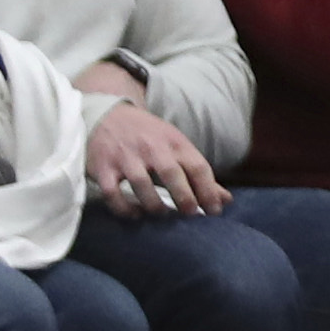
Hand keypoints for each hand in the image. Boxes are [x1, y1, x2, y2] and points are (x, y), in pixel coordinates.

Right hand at [83, 95, 231, 217]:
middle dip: (184, 197)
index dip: (208, 190)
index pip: (197, 166)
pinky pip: (113, 193)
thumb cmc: (149, 136)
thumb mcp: (176, 146)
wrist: (109, 115)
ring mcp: (126, 157)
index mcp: (175, 142)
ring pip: (141, 184)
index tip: (214, 211)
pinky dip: (124, 208)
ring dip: (154, 204)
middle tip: (190, 215)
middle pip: (171, 173)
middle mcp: (151, 148)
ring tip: (162, 214)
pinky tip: (135, 214)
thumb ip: (198, 173)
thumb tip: (226, 200)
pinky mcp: (103, 167)